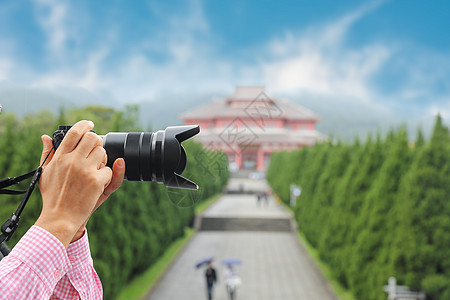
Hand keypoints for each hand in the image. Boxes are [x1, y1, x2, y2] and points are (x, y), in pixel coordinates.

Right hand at [35, 121, 124, 247]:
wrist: (60, 217)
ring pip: (103, 152)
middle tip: (95, 151)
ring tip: (95, 170)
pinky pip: (110, 170)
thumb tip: (45, 136)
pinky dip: (107, 176)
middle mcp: (72, 161)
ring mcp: (85, 170)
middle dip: (96, 143)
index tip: (90, 124)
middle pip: (93, 138)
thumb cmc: (53, 196)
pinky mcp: (96, 180)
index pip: (75, 133)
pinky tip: (98, 183)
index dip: (85, 125)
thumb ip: (47, 153)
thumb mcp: (45, 173)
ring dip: (102, 160)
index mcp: (60, 157)